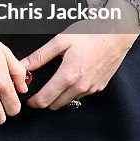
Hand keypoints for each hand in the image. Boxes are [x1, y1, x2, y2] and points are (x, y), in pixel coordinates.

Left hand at [23, 9, 139, 110]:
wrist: (115, 35)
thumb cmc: (90, 35)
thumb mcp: (60, 41)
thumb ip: (40, 56)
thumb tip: (24, 65)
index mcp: (67, 76)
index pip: (45, 100)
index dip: (33, 102)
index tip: (29, 98)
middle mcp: (80, 87)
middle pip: (55, 105)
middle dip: (45, 100)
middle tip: (41, 89)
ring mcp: (90, 89)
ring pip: (69, 100)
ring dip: (60, 96)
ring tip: (56, 81)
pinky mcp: (99, 87)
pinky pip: (82, 95)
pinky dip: (74, 90)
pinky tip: (73, 77)